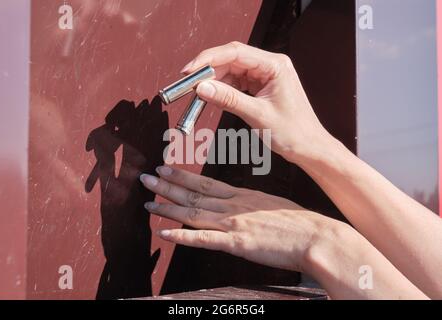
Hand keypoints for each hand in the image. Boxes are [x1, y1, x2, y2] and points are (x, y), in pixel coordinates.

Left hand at [140, 166, 345, 272]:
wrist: (314, 235)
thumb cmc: (297, 221)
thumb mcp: (272, 203)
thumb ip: (251, 203)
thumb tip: (240, 203)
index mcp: (242, 195)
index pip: (205, 182)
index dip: (182, 176)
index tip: (166, 169)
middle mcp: (233, 206)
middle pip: (193, 194)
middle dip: (167, 186)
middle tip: (146, 178)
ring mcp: (233, 223)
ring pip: (193, 213)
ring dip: (168, 208)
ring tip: (148, 203)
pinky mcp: (237, 243)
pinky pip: (203, 240)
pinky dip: (182, 236)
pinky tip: (165, 234)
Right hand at [182, 41, 333, 164]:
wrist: (308, 147)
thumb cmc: (293, 132)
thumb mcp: (257, 115)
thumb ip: (228, 99)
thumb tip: (202, 88)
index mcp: (275, 65)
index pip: (235, 53)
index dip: (208, 59)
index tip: (189, 71)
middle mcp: (270, 65)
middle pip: (231, 59)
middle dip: (208, 71)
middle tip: (188, 83)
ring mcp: (265, 75)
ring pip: (231, 71)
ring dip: (213, 81)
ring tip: (197, 93)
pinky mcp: (260, 86)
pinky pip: (236, 83)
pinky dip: (222, 89)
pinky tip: (212, 97)